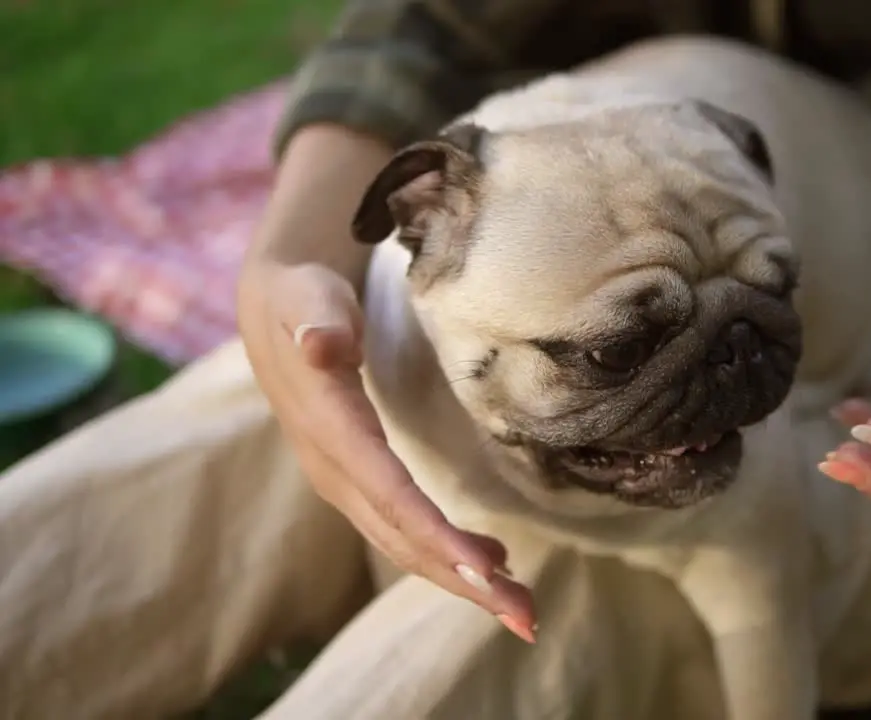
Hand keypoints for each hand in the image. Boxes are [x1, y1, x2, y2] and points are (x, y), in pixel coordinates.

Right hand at [237, 259, 536, 640]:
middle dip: (463, 581)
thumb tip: (322, 346)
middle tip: (525, 617)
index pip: (390, 495)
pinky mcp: (358, 480)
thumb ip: (317, 324)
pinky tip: (493, 564)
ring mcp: (345, 481)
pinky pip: (405, 527)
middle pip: (404, 537)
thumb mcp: (308, 300)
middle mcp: (336, 471)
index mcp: (331, 432)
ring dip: (462, 579)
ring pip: (406, 543)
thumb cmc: (302, 298)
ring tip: (521, 607)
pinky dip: (447, 553)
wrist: (272, 307)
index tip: (485, 573)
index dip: (436, 536)